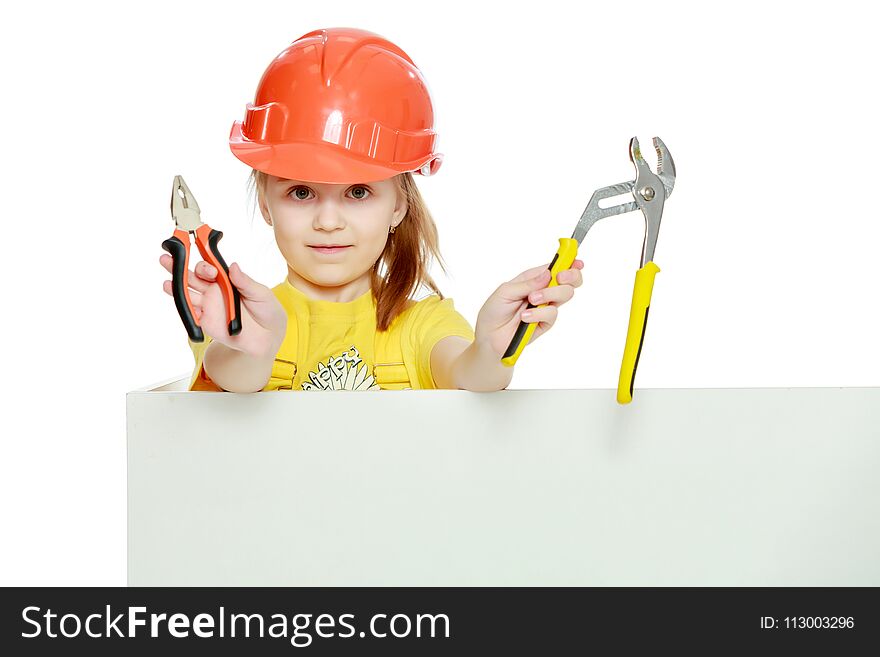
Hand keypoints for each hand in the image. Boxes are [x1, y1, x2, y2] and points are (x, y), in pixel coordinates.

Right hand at [160, 256, 286, 357]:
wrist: (268, 337)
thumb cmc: (267, 310)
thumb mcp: (260, 294)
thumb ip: (245, 282)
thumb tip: (233, 266)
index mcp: (227, 279)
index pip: (211, 265)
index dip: (204, 261)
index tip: (200, 257)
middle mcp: (214, 289)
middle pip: (193, 276)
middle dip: (180, 266)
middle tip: (169, 259)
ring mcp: (208, 305)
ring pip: (188, 292)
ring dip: (176, 285)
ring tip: (167, 280)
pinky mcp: (206, 321)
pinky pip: (191, 312)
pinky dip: (182, 306)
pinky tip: (174, 297)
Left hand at [474, 260, 583, 356]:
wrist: (489, 336)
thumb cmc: (494, 311)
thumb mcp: (506, 291)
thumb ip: (528, 283)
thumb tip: (549, 274)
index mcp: (534, 278)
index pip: (557, 267)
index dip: (569, 262)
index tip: (576, 262)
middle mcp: (543, 291)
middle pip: (570, 280)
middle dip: (570, 276)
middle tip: (560, 278)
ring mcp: (546, 306)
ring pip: (565, 294)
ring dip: (549, 294)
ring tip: (532, 300)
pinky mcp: (546, 322)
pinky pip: (552, 314)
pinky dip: (538, 314)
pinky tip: (525, 317)